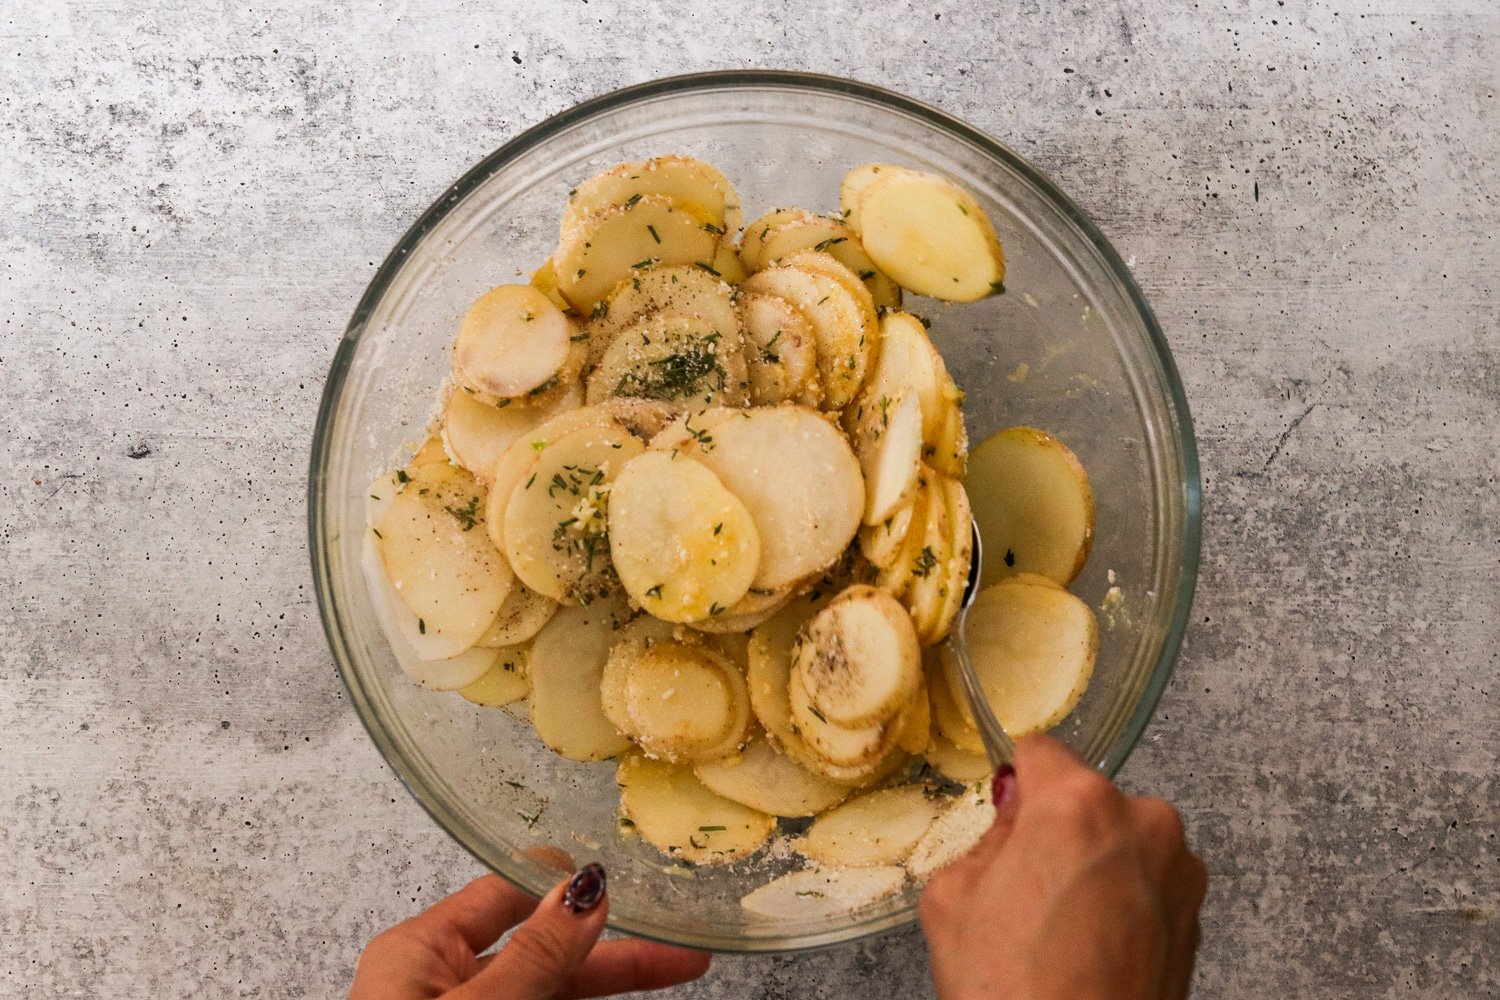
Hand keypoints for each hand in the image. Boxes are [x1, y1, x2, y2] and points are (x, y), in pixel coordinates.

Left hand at [349, 863, 709, 998]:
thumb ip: (533, 957)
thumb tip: (583, 892)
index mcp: (420, 955)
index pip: (505, 896)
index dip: (566, 888)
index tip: (629, 885)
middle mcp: (438, 989)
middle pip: (543, 956)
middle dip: (613, 957)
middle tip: (682, 959)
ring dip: (603, 995)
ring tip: (672, 982)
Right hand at [920, 736, 1206, 999]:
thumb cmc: (1012, 988)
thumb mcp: (952, 896)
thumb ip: (987, 837)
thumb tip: (1012, 821)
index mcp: (1078, 802)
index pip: (1041, 751)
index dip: (1014, 782)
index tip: (1005, 809)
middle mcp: (1143, 821)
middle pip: (1085, 798)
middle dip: (1056, 829)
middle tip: (1024, 887)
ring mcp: (1178, 870)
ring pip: (1120, 840)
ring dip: (1094, 864)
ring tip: (1060, 927)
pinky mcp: (1195, 915)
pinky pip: (1148, 882)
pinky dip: (1122, 901)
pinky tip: (1090, 947)